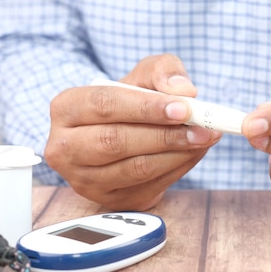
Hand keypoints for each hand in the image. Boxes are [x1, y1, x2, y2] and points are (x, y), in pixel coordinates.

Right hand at [44, 54, 221, 209]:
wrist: (119, 133)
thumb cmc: (129, 100)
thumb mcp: (142, 74)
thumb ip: (163, 72)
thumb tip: (184, 91)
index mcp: (66, 109)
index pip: (105, 105)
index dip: (146, 108)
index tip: (184, 108)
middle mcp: (65, 148)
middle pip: (116, 142)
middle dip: (165, 135)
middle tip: (202, 128)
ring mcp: (84, 179)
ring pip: (134, 169)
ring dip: (177, 154)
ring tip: (205, 138)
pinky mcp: (108, 200)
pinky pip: (147, 186)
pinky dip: (177, 169)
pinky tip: (193, 152)